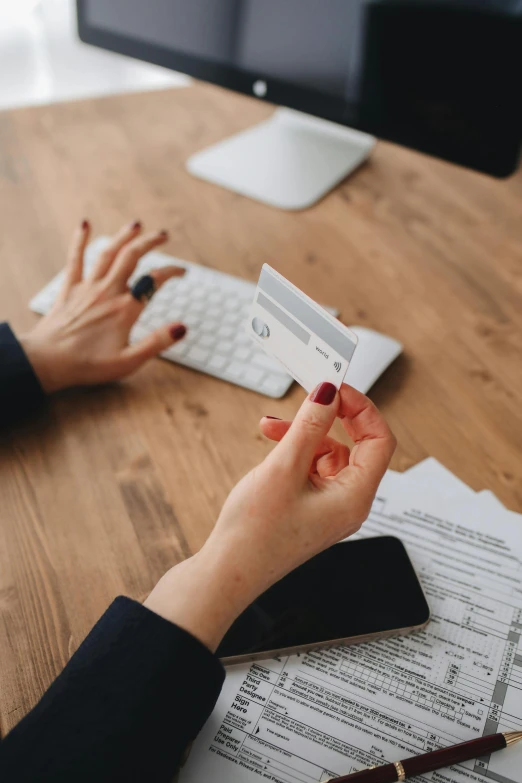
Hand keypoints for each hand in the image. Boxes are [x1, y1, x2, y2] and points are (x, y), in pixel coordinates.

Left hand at [20, 220, 186, 392]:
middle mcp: (108, 292)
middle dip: (150, 242)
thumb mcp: (128, 361)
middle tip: (163, 235)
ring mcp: (88, 288)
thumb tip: (182, 327)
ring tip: (136, 225)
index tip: (182, 271)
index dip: (171, 272)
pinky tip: (84, 224)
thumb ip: (156, 343)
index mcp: (126, 310)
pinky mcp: (70, 289)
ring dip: (123, 236)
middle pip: (132, 257)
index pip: (154, 281)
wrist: (47, 362)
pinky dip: (79, 240)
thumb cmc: (88, 365)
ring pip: (108, 253)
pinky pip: (75, 259)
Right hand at [145, 383, 395, 650]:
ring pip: (329, 455)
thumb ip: (309, 425)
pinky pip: (311, 469)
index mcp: (355, 498)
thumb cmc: (254, 533)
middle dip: (330, 418)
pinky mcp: (308, 508)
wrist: (226, 574)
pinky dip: (295, 451)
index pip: (380, 441)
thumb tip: (329, 393)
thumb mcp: (283, 468)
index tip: (336, 388)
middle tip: (311, 395)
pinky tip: (271, 442)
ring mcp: (328, 507)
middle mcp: (348, 503)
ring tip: (272, 426)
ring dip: (304, 433)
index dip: (362, 409)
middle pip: (356, 446)